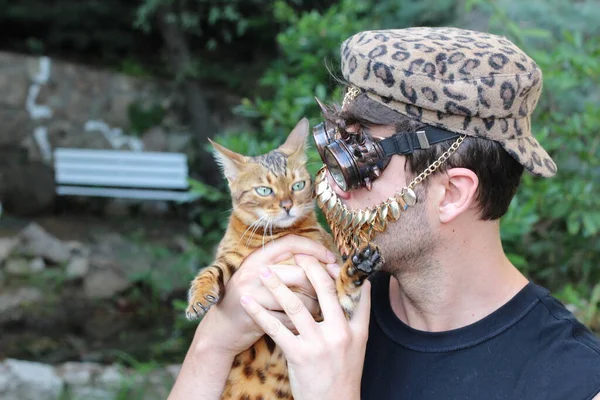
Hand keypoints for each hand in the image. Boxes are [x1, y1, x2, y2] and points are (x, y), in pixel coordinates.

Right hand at [195, 235, 338, 357]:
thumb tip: (325, 261)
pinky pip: (290, 321)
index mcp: (256, 257)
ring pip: (298, 299)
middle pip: (300, 272)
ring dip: (315, 308)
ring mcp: (252, 294)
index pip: (291, 243)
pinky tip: (307, 325)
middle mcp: (252, 272)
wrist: (220, 330)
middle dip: (321, 284)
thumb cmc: (250, 300)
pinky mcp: (254, 317)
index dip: (314, 248)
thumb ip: (285, 266)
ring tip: (322, 311)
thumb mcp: (260, 276)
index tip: (332, 259)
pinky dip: (303, 325)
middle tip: (332, 292)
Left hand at [240, 254, 370, 399]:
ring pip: (296, 305)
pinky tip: (248, 302)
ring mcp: (319, 344)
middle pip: (323, 290)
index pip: (350, 291)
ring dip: (277, 285)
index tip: (324, 255)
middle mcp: (340, 333)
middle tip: (296, 255)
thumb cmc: (343, 372)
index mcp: (356, 329)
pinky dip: (260, 312)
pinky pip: (276, 328)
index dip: (337, 270)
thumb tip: (364, 284)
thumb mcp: (359, 344)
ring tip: (263, 272)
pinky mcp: (299, 355)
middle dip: (308, 268)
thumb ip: (360, 314)